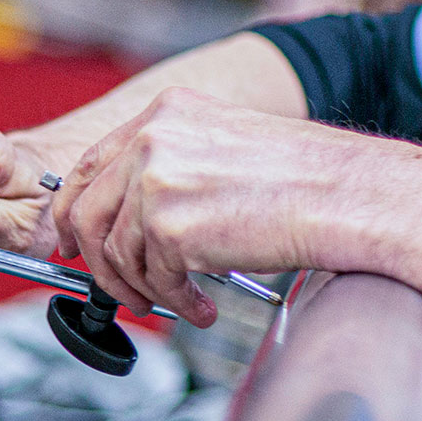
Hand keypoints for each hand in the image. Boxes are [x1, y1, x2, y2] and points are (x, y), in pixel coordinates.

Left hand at [49, 87, 404, 327]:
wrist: (346, 193)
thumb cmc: (305, 175)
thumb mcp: (224, 144)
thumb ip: (171, 166)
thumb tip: (131, 216)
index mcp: (165, 113)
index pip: (90, 164)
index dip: (76, 209)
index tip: (77, 240)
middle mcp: (152, 139)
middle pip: (86, 211)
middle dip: (96, 261)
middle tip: (116, 288)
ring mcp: (156, 181)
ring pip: (117, 253)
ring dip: (144, 289)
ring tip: (176, 302)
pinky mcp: (169, 226)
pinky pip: (154, 279)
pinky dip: (175, 302)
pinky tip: (201, 307)